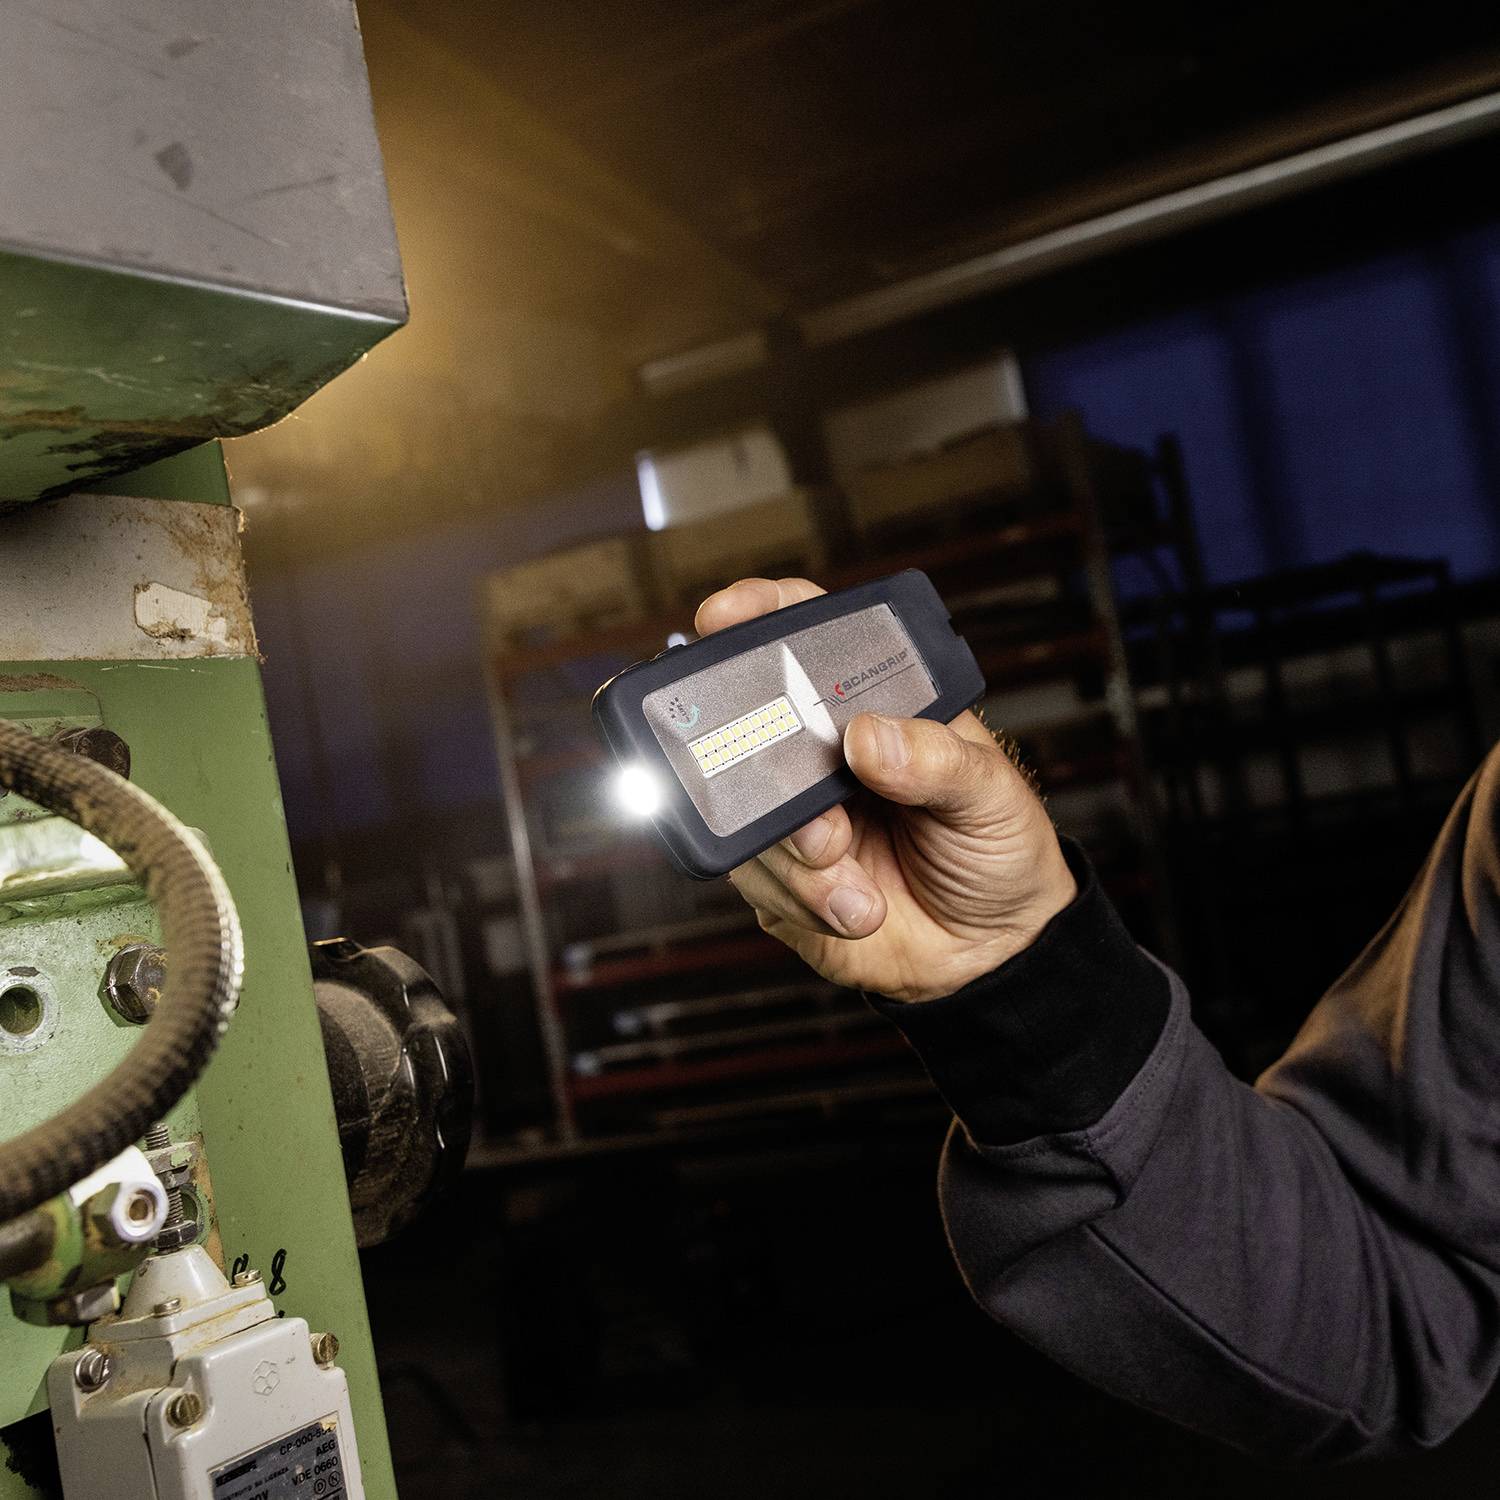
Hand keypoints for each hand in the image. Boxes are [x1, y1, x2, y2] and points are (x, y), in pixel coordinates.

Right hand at [696, 577, 1078, 1002]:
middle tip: (825, 828)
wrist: (991, 952)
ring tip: (857, 885)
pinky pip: (757, 880)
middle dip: (766, 776)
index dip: (758, 615)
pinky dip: (806, 900)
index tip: (724, 616)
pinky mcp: (779, 881)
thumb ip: (937, 760)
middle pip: (749, 730)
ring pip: (746, 817)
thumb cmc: (997, 850)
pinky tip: (856, 910)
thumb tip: (869, 736)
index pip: (805, 640)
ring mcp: (793, 817)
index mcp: (872, 709)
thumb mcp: (991, 794)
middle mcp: (821, 756)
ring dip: (800, 861)